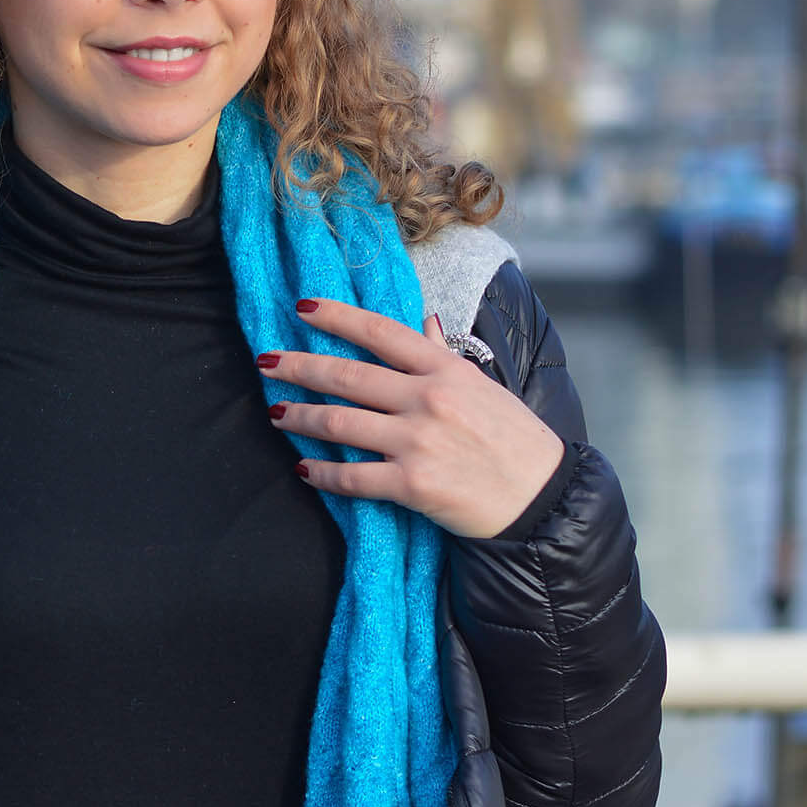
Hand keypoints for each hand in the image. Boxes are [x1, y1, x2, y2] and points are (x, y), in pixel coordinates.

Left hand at [258, 296, 565, 538]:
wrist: (540, 497)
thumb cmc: (514, 440)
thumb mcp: (483, 386)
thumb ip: (444, 356)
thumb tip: (424, 321)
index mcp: (445, 370)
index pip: (381, 333)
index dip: (338, 317)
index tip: (303, 308)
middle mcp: (427, 400)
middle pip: (347, 376)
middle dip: (299, 366)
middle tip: (266, 362)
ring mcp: (417, 443)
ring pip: (340, 423)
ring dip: (301, 417)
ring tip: (277, 413)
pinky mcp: (412, 486)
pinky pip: (352, 477)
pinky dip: (322, 473)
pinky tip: (304, 469)